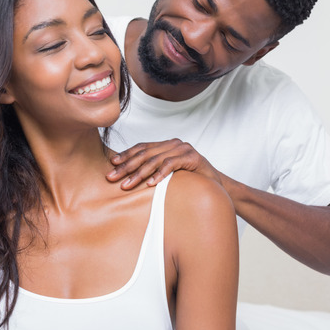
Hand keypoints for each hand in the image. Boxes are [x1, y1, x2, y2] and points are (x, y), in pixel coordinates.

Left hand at [107, 139, 222, 189]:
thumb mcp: (169, 174)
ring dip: (138, 174)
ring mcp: (184, 149)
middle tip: (112, 178)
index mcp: (166, 145)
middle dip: (126, 166)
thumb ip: (154, 170)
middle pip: (145, 153)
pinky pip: (171, 165)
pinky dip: (159, 175)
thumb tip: (128, 177)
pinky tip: (150, 184)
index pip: (142, 147)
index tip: (111, 164)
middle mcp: (174, 144)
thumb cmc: (191, 181)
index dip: (126, 155)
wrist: (217, 185)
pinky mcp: (192, 158)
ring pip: (155, 160)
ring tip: (127, 186)